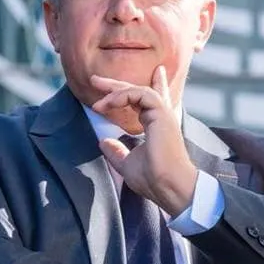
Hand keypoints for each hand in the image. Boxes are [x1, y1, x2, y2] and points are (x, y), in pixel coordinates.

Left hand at [90, 66, 196, 215]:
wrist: (169, 186)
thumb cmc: (154, 180)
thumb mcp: (128, 164)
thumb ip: (117, 152)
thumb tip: (104, 142)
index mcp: (156, 126)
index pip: (151, 100)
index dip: (147, 86)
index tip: (139, 77)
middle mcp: (161, 117)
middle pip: (140, 91)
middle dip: (117, 85)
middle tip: (95, 80)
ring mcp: (162, 115)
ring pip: (139, 90)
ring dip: (115, 92)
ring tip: (97, 104)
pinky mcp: (162, 114)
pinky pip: (141, 94)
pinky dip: (123, 96)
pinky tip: (108, 104)